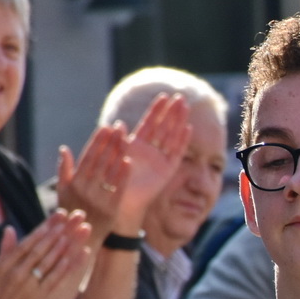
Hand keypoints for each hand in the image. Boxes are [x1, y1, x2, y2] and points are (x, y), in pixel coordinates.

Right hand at [0, 213, 93, 298]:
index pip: (25, 244)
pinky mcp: (39, 298)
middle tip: (67, 220)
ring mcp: (29, 286)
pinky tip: (73, 257)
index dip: (40, 230)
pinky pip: (54, 280)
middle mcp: (16, 274)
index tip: (51, 219)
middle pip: (39, 250)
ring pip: (48, 263)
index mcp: (2, 267)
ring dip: (61, 247)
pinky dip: (65, 268)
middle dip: (54, 233)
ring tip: (73, 233)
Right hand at [56, 123, 132, 234]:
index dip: (97, 142)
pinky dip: (123, 176)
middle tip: (119, 126)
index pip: (87, 158)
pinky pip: (118, 190)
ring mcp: (99, 201)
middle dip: (110, 143)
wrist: (81, 241)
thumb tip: (64, 148)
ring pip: (110, 172)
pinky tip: (129, 161)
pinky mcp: (112, 210)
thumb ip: (64, 171)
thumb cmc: (71, 213)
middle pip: (101, 162)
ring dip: (119, 154)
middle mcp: (86, 191)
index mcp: (74, 184)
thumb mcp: (63, 192)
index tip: (105, 127)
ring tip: (127, 138)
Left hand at [115, 92, 192, 231]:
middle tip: (180, 97)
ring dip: (178, 121)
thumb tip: (117, 124)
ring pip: (171, 136)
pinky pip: (176, 154)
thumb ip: (117, 142)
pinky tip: (188, 129)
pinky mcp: (167, 171)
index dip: (156, 110)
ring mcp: (160, 160)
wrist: (120, 203)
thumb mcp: (111, 157)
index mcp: (136, 145)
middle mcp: (150, 151)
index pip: (149, 123)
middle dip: (171, 112)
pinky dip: (182, 142)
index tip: (163, 96)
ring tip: (185, 107)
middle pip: (164, 127)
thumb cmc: (113, 182)